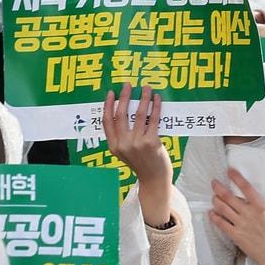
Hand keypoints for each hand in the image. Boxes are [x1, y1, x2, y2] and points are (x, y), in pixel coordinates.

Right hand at [103, 84, 172, 227]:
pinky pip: (153, 119)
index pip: (107, 121)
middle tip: (128, 84)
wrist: (154, 179)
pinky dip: (155, 107)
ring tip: (146, 88)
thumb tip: (125, 110)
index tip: (111, 93)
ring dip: (142, 98)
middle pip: (121, 114)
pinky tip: (157, 99)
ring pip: (138, 114)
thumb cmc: (141, 163)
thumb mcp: (125, 152)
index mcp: (113, 146)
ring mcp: (137, 144)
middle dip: (124, 96)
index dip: (108, 105)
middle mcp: (123, 144)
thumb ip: (122, 136)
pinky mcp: (152, 143)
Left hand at [209, 171, 264, 264]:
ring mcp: (241, 226)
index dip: (237, 178)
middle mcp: (249, 214)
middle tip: (214, 183)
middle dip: (219, 188)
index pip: (247, 188)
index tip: (229, 171)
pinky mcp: (237, 237)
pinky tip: (210, 213)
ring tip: (213, 196)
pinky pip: (222, 225)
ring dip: (216, 201)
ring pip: (223, 210)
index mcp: (262, 207)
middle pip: (229, 198)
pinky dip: (215, 218)